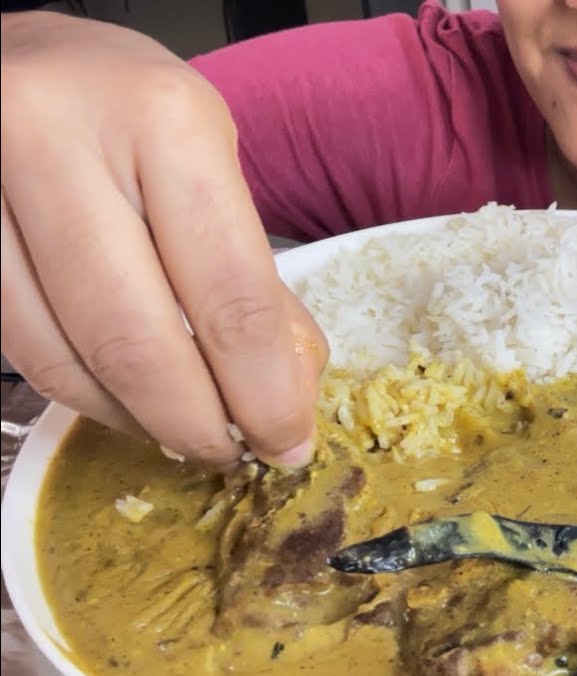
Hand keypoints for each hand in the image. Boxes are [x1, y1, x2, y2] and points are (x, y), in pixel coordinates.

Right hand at [1, 12, 326, 467]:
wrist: (18, 60)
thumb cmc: (129, 109)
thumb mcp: (212, 158)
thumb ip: (251, 269)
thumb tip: (288, 388)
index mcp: (162, 121)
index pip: (229, 292)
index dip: (263, 390)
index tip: (287, 440)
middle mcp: (60, 145)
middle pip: (136, 338)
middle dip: (197, 421)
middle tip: (236, 453)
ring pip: (65, 356)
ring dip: (137, 418)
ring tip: (185, 431)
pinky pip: (21, 349)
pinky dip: (85, 393)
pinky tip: (127, 401)